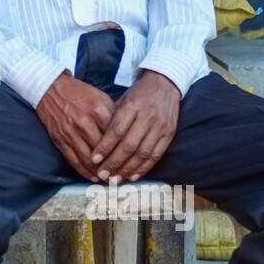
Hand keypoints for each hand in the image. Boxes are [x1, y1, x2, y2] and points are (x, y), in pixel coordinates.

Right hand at [36, 72, 114, 181]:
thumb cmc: (78, 93)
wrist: (50, 89)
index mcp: (97, 111)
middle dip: (113, 166)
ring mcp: (70, 133)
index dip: (124, 151)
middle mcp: (84, 123)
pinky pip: (73, 160)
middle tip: (123, 175)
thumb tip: (125, 133)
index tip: (131, 161)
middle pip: (103, 151)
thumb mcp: (100, 97)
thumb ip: (113, 115)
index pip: (115, 136)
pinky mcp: (60, 139)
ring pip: (88, 159)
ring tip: (109, 180)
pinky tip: (93, 177)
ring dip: (99, 172)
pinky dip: (84, 171)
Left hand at [88, 70, 180, 184]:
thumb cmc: (138, 94)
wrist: (165, 84)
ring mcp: (160, 127)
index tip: (94, 159)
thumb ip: (111, 119)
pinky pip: (156, 155)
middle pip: (129, 145)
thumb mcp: (122, 100)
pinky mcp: (169, 134)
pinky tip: (132, 176)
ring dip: (127, 169)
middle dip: (114, 163)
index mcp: (132, 106)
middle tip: (102, 174)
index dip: (105, 147)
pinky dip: (143, 168)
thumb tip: (96, 142)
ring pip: (143, 153)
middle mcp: (147, 117)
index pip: (116, 130)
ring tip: (115, 180)